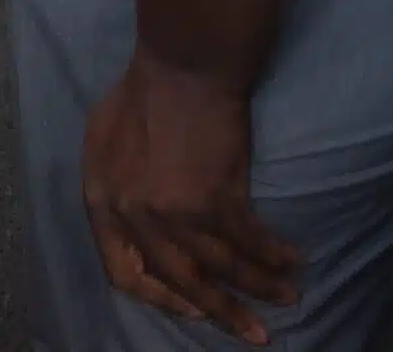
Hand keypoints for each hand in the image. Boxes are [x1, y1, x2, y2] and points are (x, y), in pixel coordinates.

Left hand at [82, 54, 300, 343]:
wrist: (181, 67)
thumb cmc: (141, 95)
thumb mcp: (103, 145)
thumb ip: (115, 192)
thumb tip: (137, 232)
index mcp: (101, 203)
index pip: (122, 273)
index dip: (160, 297)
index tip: (192, 307)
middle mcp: (135, 216)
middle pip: (180, 282)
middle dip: (222, 312)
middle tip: (254, 332)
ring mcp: (176, 210)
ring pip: (223, 268)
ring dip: (261, 287)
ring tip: (288, 297)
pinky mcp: (217, 197)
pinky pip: (250, 240)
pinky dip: (274, 254)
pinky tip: (292, 260)